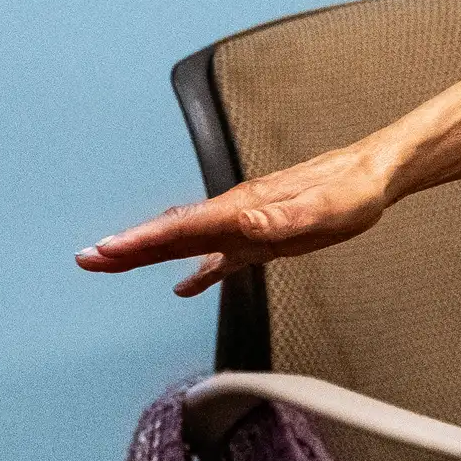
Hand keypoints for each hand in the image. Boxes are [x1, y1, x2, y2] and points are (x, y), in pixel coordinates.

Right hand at [79, 144, 392, 296]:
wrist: (373, 174)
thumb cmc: (352, 192)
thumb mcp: (323, 210)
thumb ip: (283, 219)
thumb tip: (244, 224)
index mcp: (243, 209)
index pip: (182, 228)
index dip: (142, 242)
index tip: (106, 251)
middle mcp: (236, 214)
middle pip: (172, 234)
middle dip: (129, 247)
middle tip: (87, 258)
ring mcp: (246, 224)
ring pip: (188, 243)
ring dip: (150, 254)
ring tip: (113, 264)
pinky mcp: (262, 236)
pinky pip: (219, 256)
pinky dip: (197, 270)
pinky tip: (184, 286)